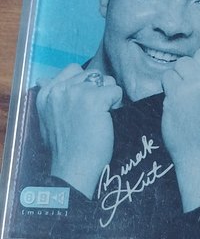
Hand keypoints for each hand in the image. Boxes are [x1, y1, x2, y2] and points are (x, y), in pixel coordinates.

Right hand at [36, 64, 121, 198]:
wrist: (72, 168)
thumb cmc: (65, 148)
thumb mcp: (48, 118)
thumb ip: (52, 98)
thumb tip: (42, 79)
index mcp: (46, 93)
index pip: (74, 69)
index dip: (86, 84)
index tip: (84, 104)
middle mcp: (60, 89)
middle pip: (93, 74)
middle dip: (99, 90)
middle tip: (94, 114)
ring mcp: (77, 92)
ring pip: (107, 80)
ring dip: (109, 96)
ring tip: (100, 117)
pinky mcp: (94, 99)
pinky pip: (116, 91)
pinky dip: (117, 104)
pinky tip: (107, 120)